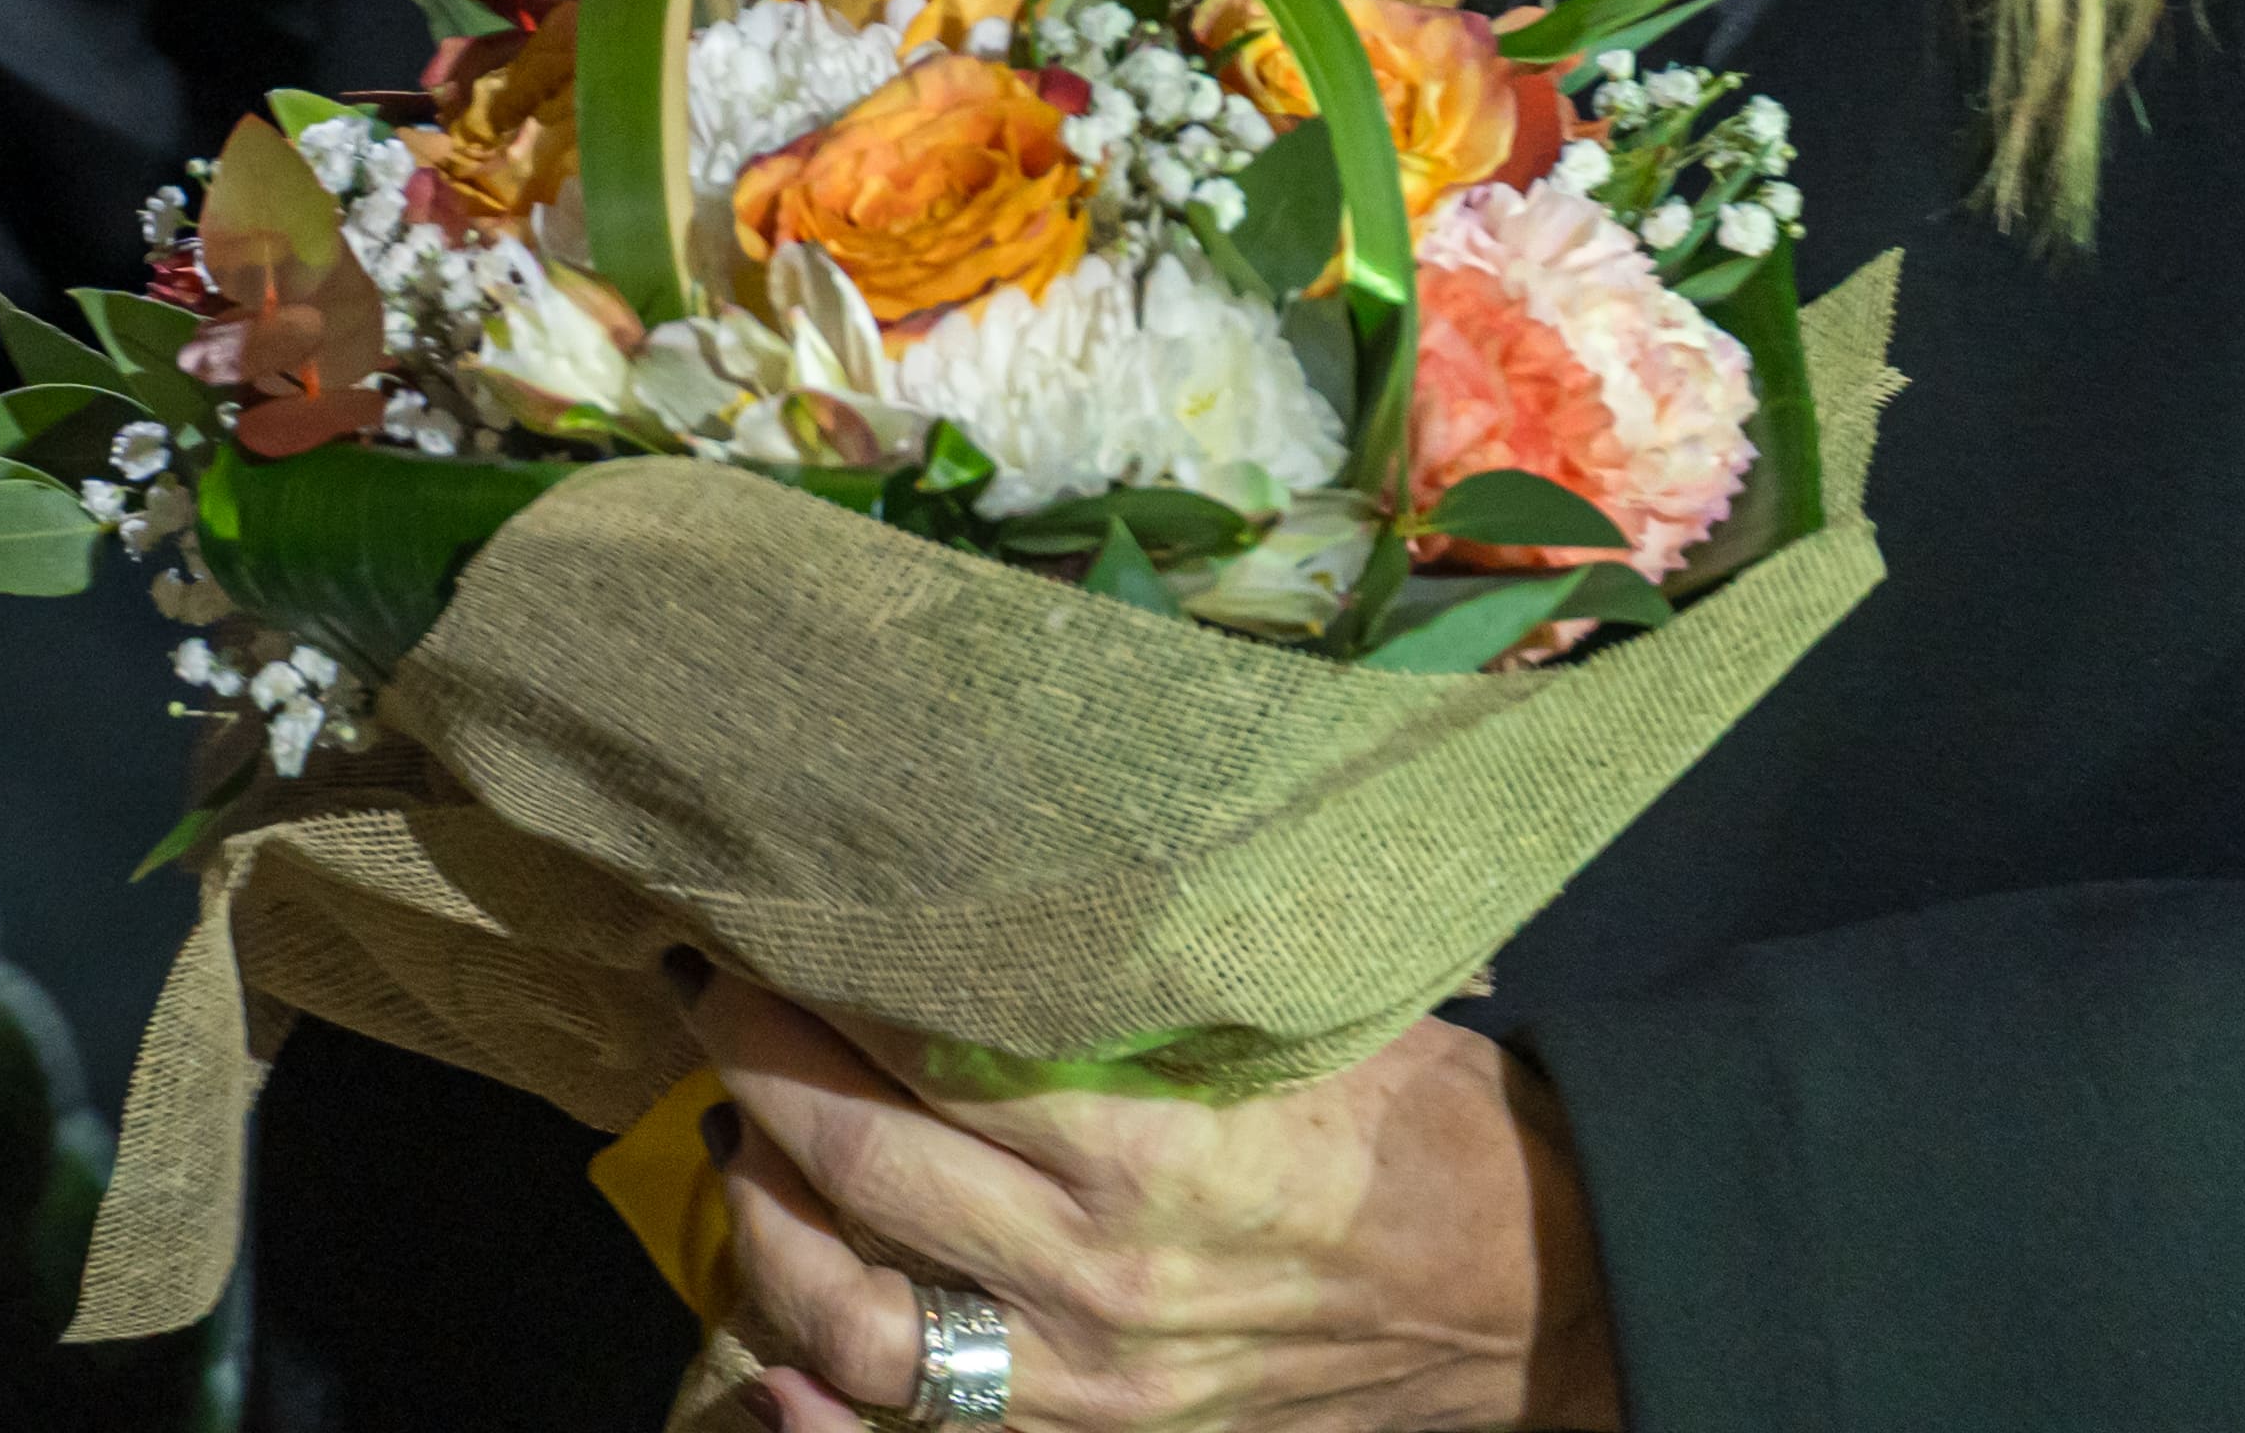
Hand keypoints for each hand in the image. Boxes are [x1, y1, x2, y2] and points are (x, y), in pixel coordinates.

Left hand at [683, 961, 1621, 1432]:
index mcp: (1152, 1151)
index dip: (813, 978)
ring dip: (763, 1222)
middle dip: (752, 1064)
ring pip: (859, 1323)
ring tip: (730, 1133)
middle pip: (858, 1170)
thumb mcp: (1288, 1011)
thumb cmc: (1414, 1119)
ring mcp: (1097, 1383)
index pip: (916, 1054)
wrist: (1537, 1293)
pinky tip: (768, 1352)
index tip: (756, 908)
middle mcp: (1102, 1277)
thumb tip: (984, 865)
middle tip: (707, 983)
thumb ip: (1136, 969)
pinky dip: (826, 1403)